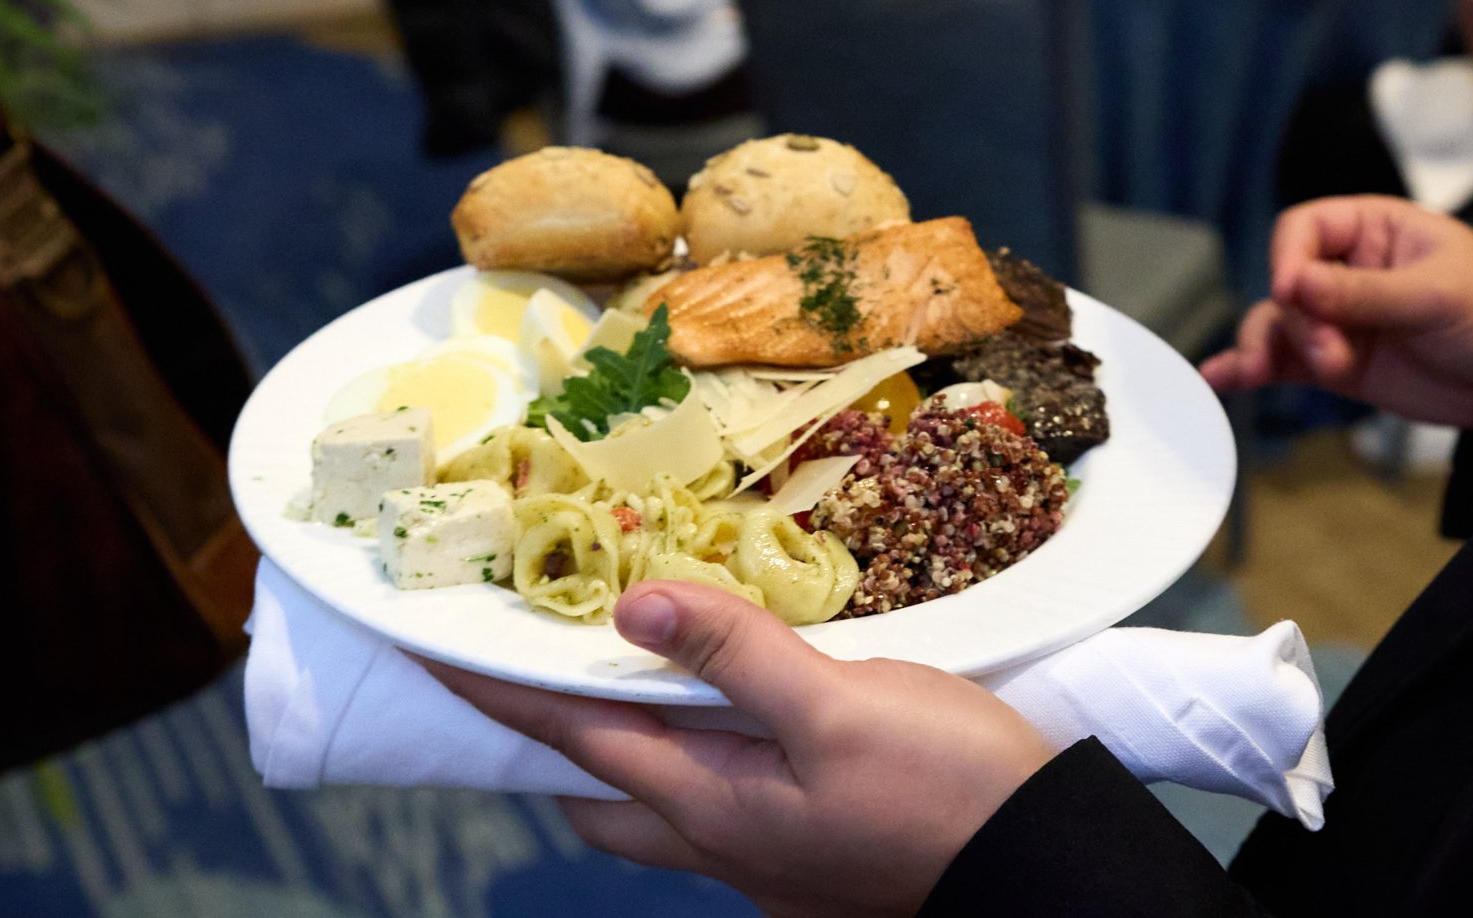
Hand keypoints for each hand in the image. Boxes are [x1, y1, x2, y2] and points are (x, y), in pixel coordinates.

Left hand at [427, 581, 1055, 917]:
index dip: (494, 689)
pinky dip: (691, 758)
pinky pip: (717, 809)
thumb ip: (732, 654)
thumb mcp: (838, 704)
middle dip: (550, 738)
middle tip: (538, 663)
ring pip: (657, 808)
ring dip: (623, 752)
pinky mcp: (810, 856)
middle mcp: (720, 842)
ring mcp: (767, 860)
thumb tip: (630, 604)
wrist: (1043, 868)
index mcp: (708, 801)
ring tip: (630, 677)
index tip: (429, 646)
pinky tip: (729, 720)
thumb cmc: (944, 787)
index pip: (570, 734)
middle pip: (597, 793)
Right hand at [1200, 196, 1472, 427]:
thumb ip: (1364, 293)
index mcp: (1372, 230)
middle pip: (1285, 284)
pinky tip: (1219, 379)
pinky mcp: (1333, 363)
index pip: (1305, 230)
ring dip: (1267, 349)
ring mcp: (1337, 319)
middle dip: (1297, 323)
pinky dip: (1249, 369)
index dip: (1288, 259)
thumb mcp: (1435, 295)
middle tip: (1329, 355)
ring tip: (1264, 375)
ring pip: (1277, 326)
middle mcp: (1344, 270)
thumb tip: (1296, 286)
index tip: (1291, 292)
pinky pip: (1282, 363)